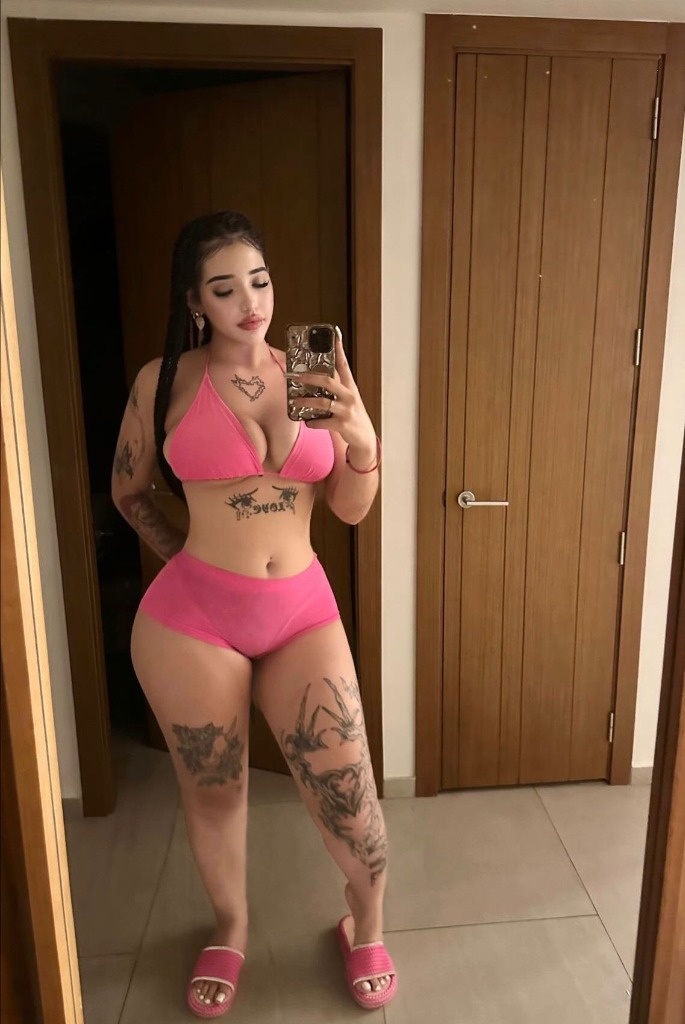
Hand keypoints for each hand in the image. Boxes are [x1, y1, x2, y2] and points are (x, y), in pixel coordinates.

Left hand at [291, 334, 375, 452]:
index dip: (339, 350)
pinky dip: (312, 422)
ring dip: (306, 401)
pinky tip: (308, 422)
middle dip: (310, 377)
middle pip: (328, 381)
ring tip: (295, 401)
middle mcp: (349, 396)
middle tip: (296, 376)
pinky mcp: (342, 424)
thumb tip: (315, 379)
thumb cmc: (353, 415)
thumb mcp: (348, 399)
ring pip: (323, 403)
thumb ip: (335, 389)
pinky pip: (322, 422)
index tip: (334, 336)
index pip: (344, 365)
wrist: (364, 437)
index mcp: (350, 387)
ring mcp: (346, 410)